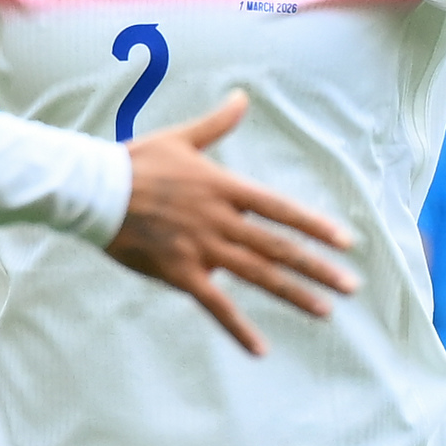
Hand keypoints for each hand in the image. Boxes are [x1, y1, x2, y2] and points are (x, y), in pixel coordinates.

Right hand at [103, 92, 356, 354]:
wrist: (94, 190)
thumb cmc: (135, 162)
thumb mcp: (181, 137)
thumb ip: (217, 124)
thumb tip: (242, 97)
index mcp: (224, 187)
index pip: (281, 209)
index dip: (315, 225)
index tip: (346, 242)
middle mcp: (220, 220)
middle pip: (279, 247)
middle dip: (318, 268)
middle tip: (351, 286)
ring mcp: (201, 248)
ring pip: (257, 275)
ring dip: (294, 294)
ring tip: (325, 311)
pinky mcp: (179, 273)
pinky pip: (215, 305)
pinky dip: (239, 328)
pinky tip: (261, 348)